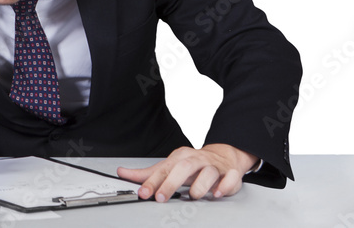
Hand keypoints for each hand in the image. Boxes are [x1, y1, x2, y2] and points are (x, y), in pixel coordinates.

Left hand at [117, 144, 257, 201]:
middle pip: (183, 168)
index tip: (143, 193)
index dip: (152, 182)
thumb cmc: (192, 164)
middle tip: (161, 197)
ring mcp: (213, 166)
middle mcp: (196, 160)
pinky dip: (225, 185)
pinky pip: (230, 178)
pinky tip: (217, 193)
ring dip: (200, 185)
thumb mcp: (169, 166)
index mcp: (180, 158)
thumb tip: (122, 173)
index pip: (163, 169)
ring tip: (193, 196)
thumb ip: (147, 174)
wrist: (222, 156)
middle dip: (171, 183)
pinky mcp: (229, 174)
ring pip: (207, 172)